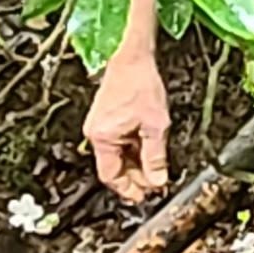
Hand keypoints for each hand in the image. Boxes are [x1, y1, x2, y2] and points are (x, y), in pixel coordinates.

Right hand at [84, 41, 170, 200]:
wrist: (130, 56)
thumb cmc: (139, 83)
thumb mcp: (155, 125)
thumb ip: (156, 156)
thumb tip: (158, 180)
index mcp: (102, 138)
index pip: (111, 176)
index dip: (128, 189)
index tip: (145, 196)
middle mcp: (95, 134)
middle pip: (114, 168)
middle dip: (135, 178)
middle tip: (155, 184)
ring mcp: (99, 127)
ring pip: (118, 156)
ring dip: (136, 164)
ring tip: (155, 168)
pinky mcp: (106, 120)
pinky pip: (119, 143)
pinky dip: (133, 150)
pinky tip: (148, 150)